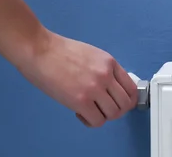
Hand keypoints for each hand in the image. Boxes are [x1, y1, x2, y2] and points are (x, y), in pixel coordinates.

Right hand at [18, 32, 137, 126]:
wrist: (40, 50)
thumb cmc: (60, 51)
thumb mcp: (93, 55)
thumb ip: (105, 70)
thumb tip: (112, 87)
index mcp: (110, 63)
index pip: (132, 88)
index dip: (127, 100)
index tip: (117, 103)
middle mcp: (107, 75)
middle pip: (125, 104)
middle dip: (116, 110)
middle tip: (102, 109)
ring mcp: (95, 88)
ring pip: (114, 114)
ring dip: (103, 116)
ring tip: (90, 110)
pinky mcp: (80, 100)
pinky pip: (97, 121)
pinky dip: (90, 121)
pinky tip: (80, 113)